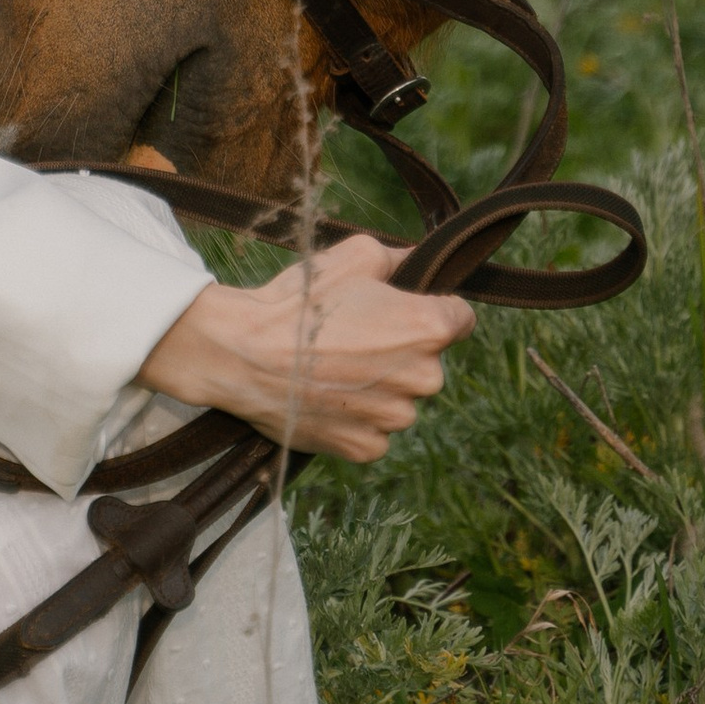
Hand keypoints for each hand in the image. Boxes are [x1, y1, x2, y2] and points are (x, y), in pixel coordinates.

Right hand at [136, 237, 474, 463]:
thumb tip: (417, 262)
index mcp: (429, 328)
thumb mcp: (354, 256)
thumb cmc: (299, 301)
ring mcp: (395, 419)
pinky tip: (325, 397)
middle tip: (354, 338)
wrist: (244, 353)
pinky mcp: (365, 448)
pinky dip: (355, 419)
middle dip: (401, 351)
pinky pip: (374, 432)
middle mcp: (424, 378)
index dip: (431, 308)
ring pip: (399, 400)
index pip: (460, 318)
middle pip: (427, 363)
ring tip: (332, 369)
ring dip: (378, 388)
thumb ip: (399, 258)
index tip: (401, 309)